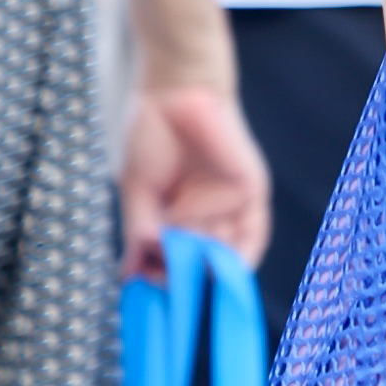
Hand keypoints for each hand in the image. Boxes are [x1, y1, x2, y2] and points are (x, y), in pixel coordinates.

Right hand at [117, 82, 268, 277]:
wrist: (174, 90)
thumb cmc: (151, 135)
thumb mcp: (138, 190)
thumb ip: (140, 229)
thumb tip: (131, 272)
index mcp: (179, 213)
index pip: (175, 258)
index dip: (163, 279)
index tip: (143, 294)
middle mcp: (208, 213)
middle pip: (201, 262)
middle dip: (183, 282)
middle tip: (161, 292)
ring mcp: (231, 204)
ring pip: (225, 254)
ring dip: (206, 275)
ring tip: (181, 284)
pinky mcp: (252, 190)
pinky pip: (254, 233)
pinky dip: (239, 258)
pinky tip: (218, 273)